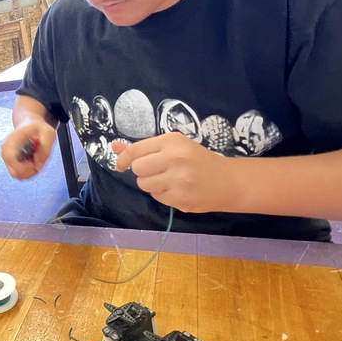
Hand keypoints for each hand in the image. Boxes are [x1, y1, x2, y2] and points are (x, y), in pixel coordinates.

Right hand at [1, 120, 55, 179]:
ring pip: (17, 175)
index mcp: (12, 140)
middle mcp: (6, 150)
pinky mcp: (11, 162)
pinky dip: (29, 171)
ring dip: (30, 171)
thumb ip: (45, 148)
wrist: (29, 124)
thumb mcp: (48, 133)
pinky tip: (33, 161)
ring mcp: (8, 157)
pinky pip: (19, 174)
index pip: (10, 158)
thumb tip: (38, 164)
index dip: (23, 166)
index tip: (34, 163)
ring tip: (36, 158)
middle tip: (38, 160)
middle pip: (14, 172)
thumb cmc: (37, 127)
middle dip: (30, 171)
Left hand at [113, 133, 238, 212]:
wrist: (227, 181)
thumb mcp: (174, 146)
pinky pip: (156, 196)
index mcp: (172, 141)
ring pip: (144, 184)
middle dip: (142, 171)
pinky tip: (177, 189)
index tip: (121, 164)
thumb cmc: (197, 160)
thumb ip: (144, 148)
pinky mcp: (180, 199)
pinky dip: (162, 194)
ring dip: (151, 183)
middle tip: (157, 170)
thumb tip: (115, 146)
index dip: (124, 158)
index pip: (136, 150)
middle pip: (137, 168)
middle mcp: (175, 158)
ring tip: (168, 180)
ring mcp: (178, 180)